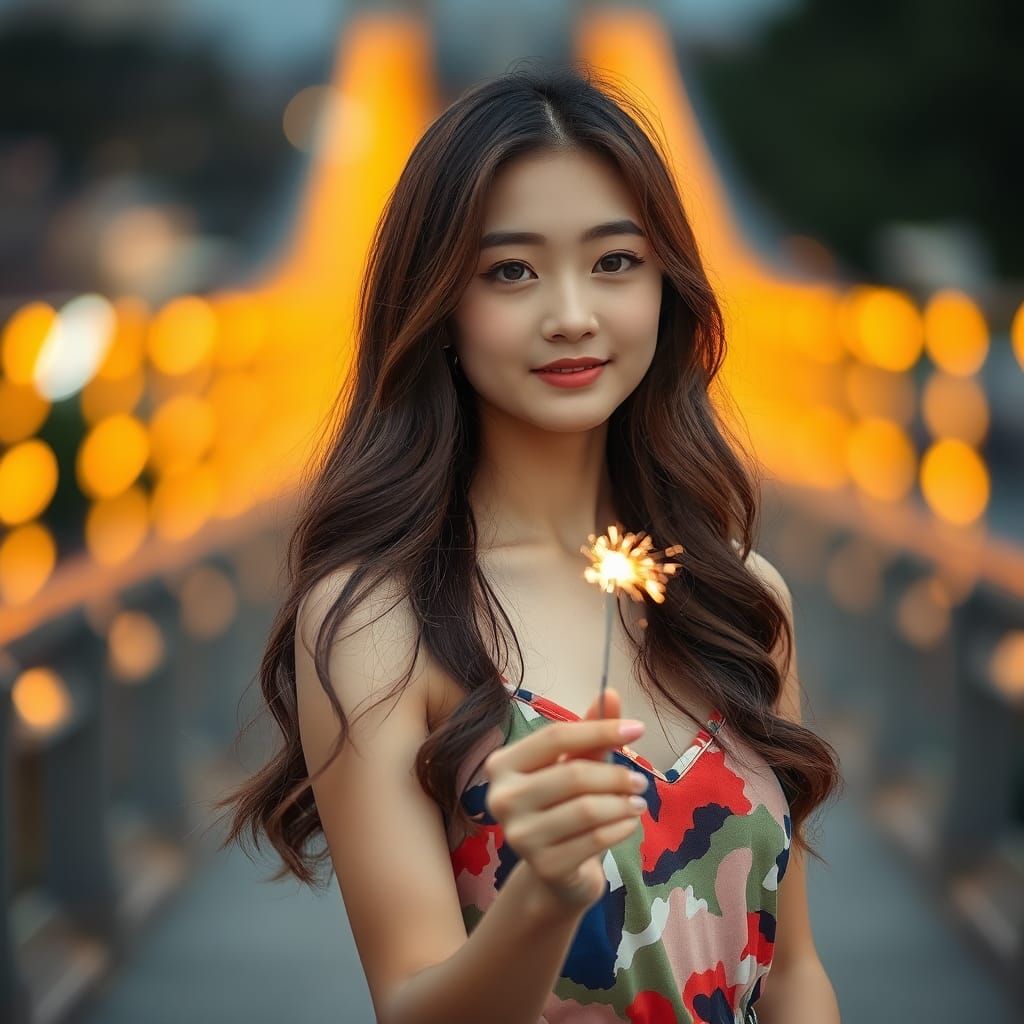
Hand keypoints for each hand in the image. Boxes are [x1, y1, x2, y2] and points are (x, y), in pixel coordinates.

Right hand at [483, 687, 648, 913]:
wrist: (555, 869)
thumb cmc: (562, 806)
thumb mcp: (574, 763)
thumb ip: (590, 732)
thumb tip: (609, 692)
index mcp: (502, 764)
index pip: (555, 736)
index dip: (599, 730)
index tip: (637, 729)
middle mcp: (501, 798)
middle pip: (573, 774)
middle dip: (615, 774)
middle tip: (640, 780)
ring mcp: (519, 836)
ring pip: (586, 809)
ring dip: (622, 803)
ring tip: (639, 801)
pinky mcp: (543, 867)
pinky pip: (595, 840)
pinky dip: (621, 828)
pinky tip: (630, 823)